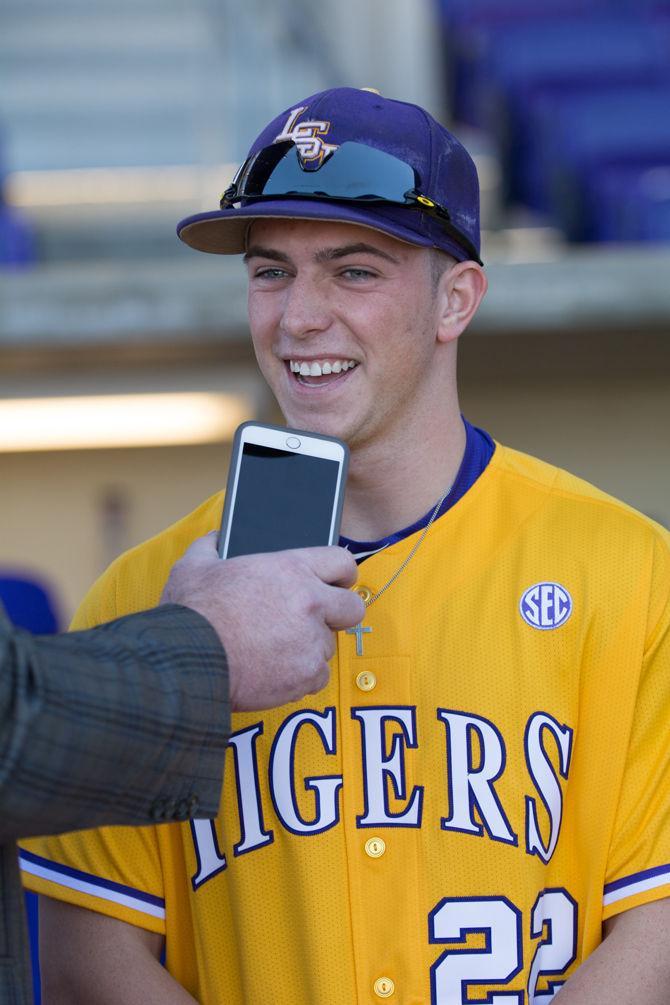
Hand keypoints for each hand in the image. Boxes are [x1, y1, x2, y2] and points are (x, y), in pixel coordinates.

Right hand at [160, 533, 364, 710]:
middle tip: (313, 622)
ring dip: (309, 649)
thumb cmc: (191, 613)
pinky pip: (317, 677)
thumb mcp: (194, 566)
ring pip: (329, 645)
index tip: (335, 585)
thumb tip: (215, 537)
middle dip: (338, 615)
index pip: (342, 562)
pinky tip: (274, 672)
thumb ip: (211, 546)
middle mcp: (309, 602)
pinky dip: (300, 678)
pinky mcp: (307, 674)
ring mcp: (311, 640)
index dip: (340, 575)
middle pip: (352, 608)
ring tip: (275, 650)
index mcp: (290, 569)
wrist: (186, 661)